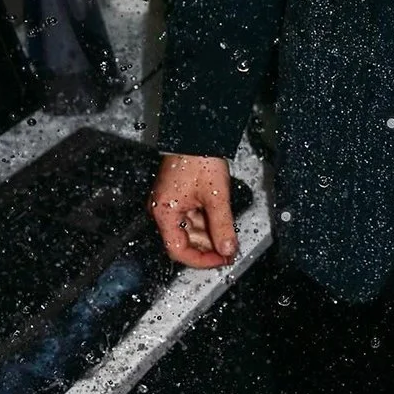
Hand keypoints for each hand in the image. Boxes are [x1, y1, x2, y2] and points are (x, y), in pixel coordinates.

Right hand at [148, 153, 237, 268]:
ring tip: (229, 238)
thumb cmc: (198, 158)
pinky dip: (207, 222)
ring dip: (209, 235)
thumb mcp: (215, 196)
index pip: (178, 250)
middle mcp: (163, 210)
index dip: (200, 260)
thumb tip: (227, 249)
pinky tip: (222, 224)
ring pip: (190, 229)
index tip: (219, 260)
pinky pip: (192, 217)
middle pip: (184, 240)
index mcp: (164, 213)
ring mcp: (171, 203)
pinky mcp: (179, 196)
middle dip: (208, 248)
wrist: (196, 133)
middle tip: (229, 251)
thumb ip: (222, 225)